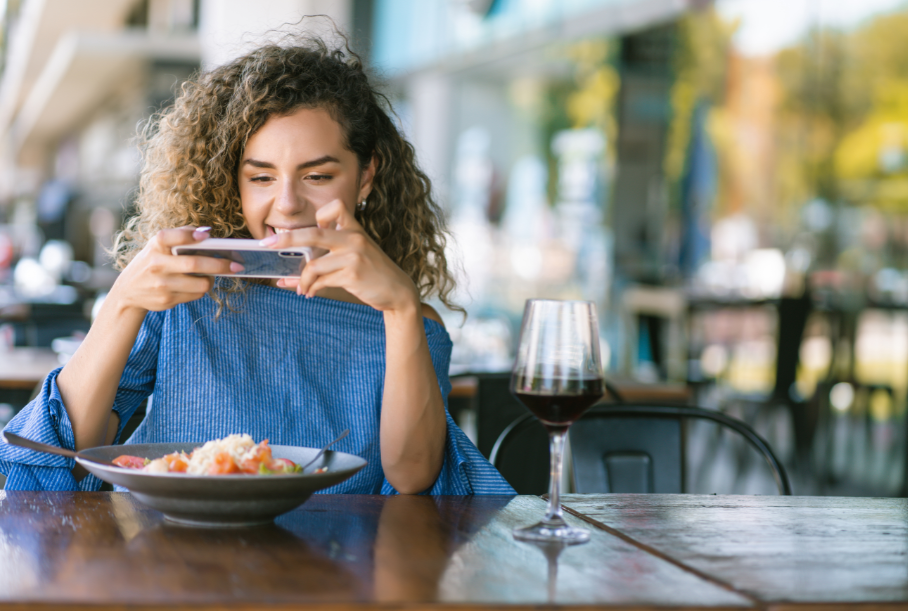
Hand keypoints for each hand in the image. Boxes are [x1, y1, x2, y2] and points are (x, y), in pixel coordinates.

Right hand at [111, 227, 240, 312]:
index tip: (207, 236)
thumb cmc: (152, 262)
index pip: (170, 237)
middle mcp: (156, 264)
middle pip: (195, 264)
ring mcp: (161, 284)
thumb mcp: (159, 246)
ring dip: (211, 280)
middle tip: (237, 265)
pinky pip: (196, 295)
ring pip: (200, 284)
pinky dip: (200, 290)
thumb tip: (207, 233)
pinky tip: (194, 285)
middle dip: (220, 265)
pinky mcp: (166, 300)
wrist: (128, 291)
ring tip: (210, 275)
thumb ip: (181, 236)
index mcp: (155, 246)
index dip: (189, 235)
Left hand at [263, 200, 419, 313]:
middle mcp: (353, 239)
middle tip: (267, 244)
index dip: (321, 214)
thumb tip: (294, 264)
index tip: (315, 225)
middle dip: (286, 239)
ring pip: (313, 266)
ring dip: (302, 280)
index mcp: (354, 229)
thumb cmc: (373, 272)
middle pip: (313, 233)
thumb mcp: (358, 252)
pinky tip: (310, 293)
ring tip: (302, 289)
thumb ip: (332, 251)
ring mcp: (353, 256)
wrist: (397, 291)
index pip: (335, 207)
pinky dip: (311, 288)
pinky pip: (321, 281)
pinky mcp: (352, 275)